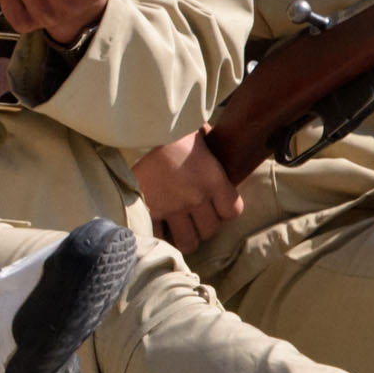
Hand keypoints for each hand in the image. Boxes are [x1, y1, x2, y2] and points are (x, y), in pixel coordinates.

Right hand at [134, 127, 243, 252]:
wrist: (140, 130)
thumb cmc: (175, 133)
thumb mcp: (201, 138)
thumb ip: (215, 149)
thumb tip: (224, 145)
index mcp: (213, 180)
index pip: (233, 211)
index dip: (226, 210)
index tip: (218, 203)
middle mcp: (195, 197)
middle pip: (210, 230)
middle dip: (204, 224)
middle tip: (196, 214)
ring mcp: (171, 207)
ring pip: (189, 242)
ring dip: (186, 236)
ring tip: (180, 226)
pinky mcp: (150, 212)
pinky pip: (160, 237)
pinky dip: (160, 234)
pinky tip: (159, 224)